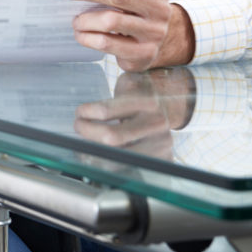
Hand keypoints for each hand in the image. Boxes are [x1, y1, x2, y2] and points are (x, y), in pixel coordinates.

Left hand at [56, 0, 193, 71]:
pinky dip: (88, 38)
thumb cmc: (135, 7)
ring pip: (110, 22)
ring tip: (75, 20)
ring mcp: (154, 34)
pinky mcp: (143, 54)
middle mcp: (160, 11)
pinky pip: (107, 44)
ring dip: (85, 19)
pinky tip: (81, 34)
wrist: (156, 38)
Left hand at [73, 68, 195, 159]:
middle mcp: (157, 124)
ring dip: (96, 152)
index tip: (79, 113)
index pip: (107, 110)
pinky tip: (102, 158)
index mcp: (147, 102)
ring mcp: (162, 145)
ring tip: (86, 145)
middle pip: (111, 137)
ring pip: (119, 157)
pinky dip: (113, 165)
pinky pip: (132, 169)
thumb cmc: (143, 94)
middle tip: (80, 126)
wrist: (172, 104)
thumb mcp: (130, 82)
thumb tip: (89, 109)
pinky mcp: (163, 160)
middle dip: (88, 132)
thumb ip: (114, 90)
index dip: (87, 113)